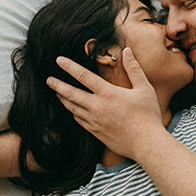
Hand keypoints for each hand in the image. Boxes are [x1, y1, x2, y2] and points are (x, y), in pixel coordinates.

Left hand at [46, 47, 163, 159]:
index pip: (83, 76)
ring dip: (63, 99)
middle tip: (48, 80)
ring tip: (57, 93)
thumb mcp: (144, 88)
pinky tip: (72, 110)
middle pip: (71, 93)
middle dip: (58, 85)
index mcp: (108, 93)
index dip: (69, 67)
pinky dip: (73, 113)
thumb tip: (127, 51)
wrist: (146, 144)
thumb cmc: (147, 116)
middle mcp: (97, 107)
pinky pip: (79, 121)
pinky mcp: (95, 132)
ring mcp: (94, 121)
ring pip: (72, 108)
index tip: (59, 60)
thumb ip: (134, 68)